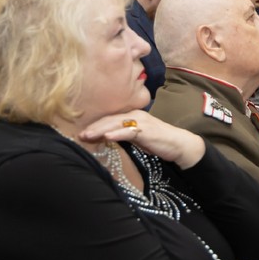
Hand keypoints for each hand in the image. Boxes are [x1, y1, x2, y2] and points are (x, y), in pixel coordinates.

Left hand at [80, 110, 205, 168]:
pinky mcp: (147, 130)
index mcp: (132, 116)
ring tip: (87, 135)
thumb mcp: (138, 138)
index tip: (82, 132)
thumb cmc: (158, 142)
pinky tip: (107, 137)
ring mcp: (141, 121)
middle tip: (79, 134)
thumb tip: (107, 138)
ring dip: (100, 129)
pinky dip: (117, 133)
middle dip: (93, 127)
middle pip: (110, 119)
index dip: (95, 125)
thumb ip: (124, 135)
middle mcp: (135, 115)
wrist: (179, 144)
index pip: (109, 119)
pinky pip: (129, 131)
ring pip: (116, 123)